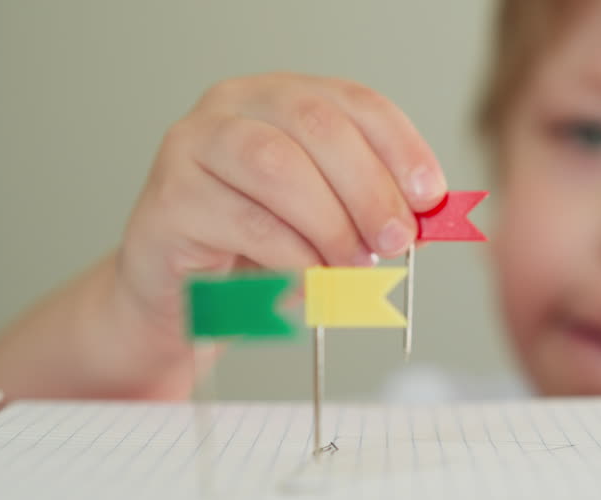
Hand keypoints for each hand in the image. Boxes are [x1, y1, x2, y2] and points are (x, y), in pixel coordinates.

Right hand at [117, 72, 446, 328]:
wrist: (183, 299)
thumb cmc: (257, 253)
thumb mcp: (326, 224)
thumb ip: (373, 211)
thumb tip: (429, 217)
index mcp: (282, 98)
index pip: (354, 102)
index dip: (400, 147)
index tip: (429, 197)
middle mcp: (234, 107)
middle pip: (317, 125)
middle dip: (369, 187)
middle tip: (395, 240)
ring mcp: (194, 145)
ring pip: (277, 165)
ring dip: (331, 222)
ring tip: (354, 264)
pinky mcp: (171, 197)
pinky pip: (246, 220)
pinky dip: (293, 255)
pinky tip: (312, 278)